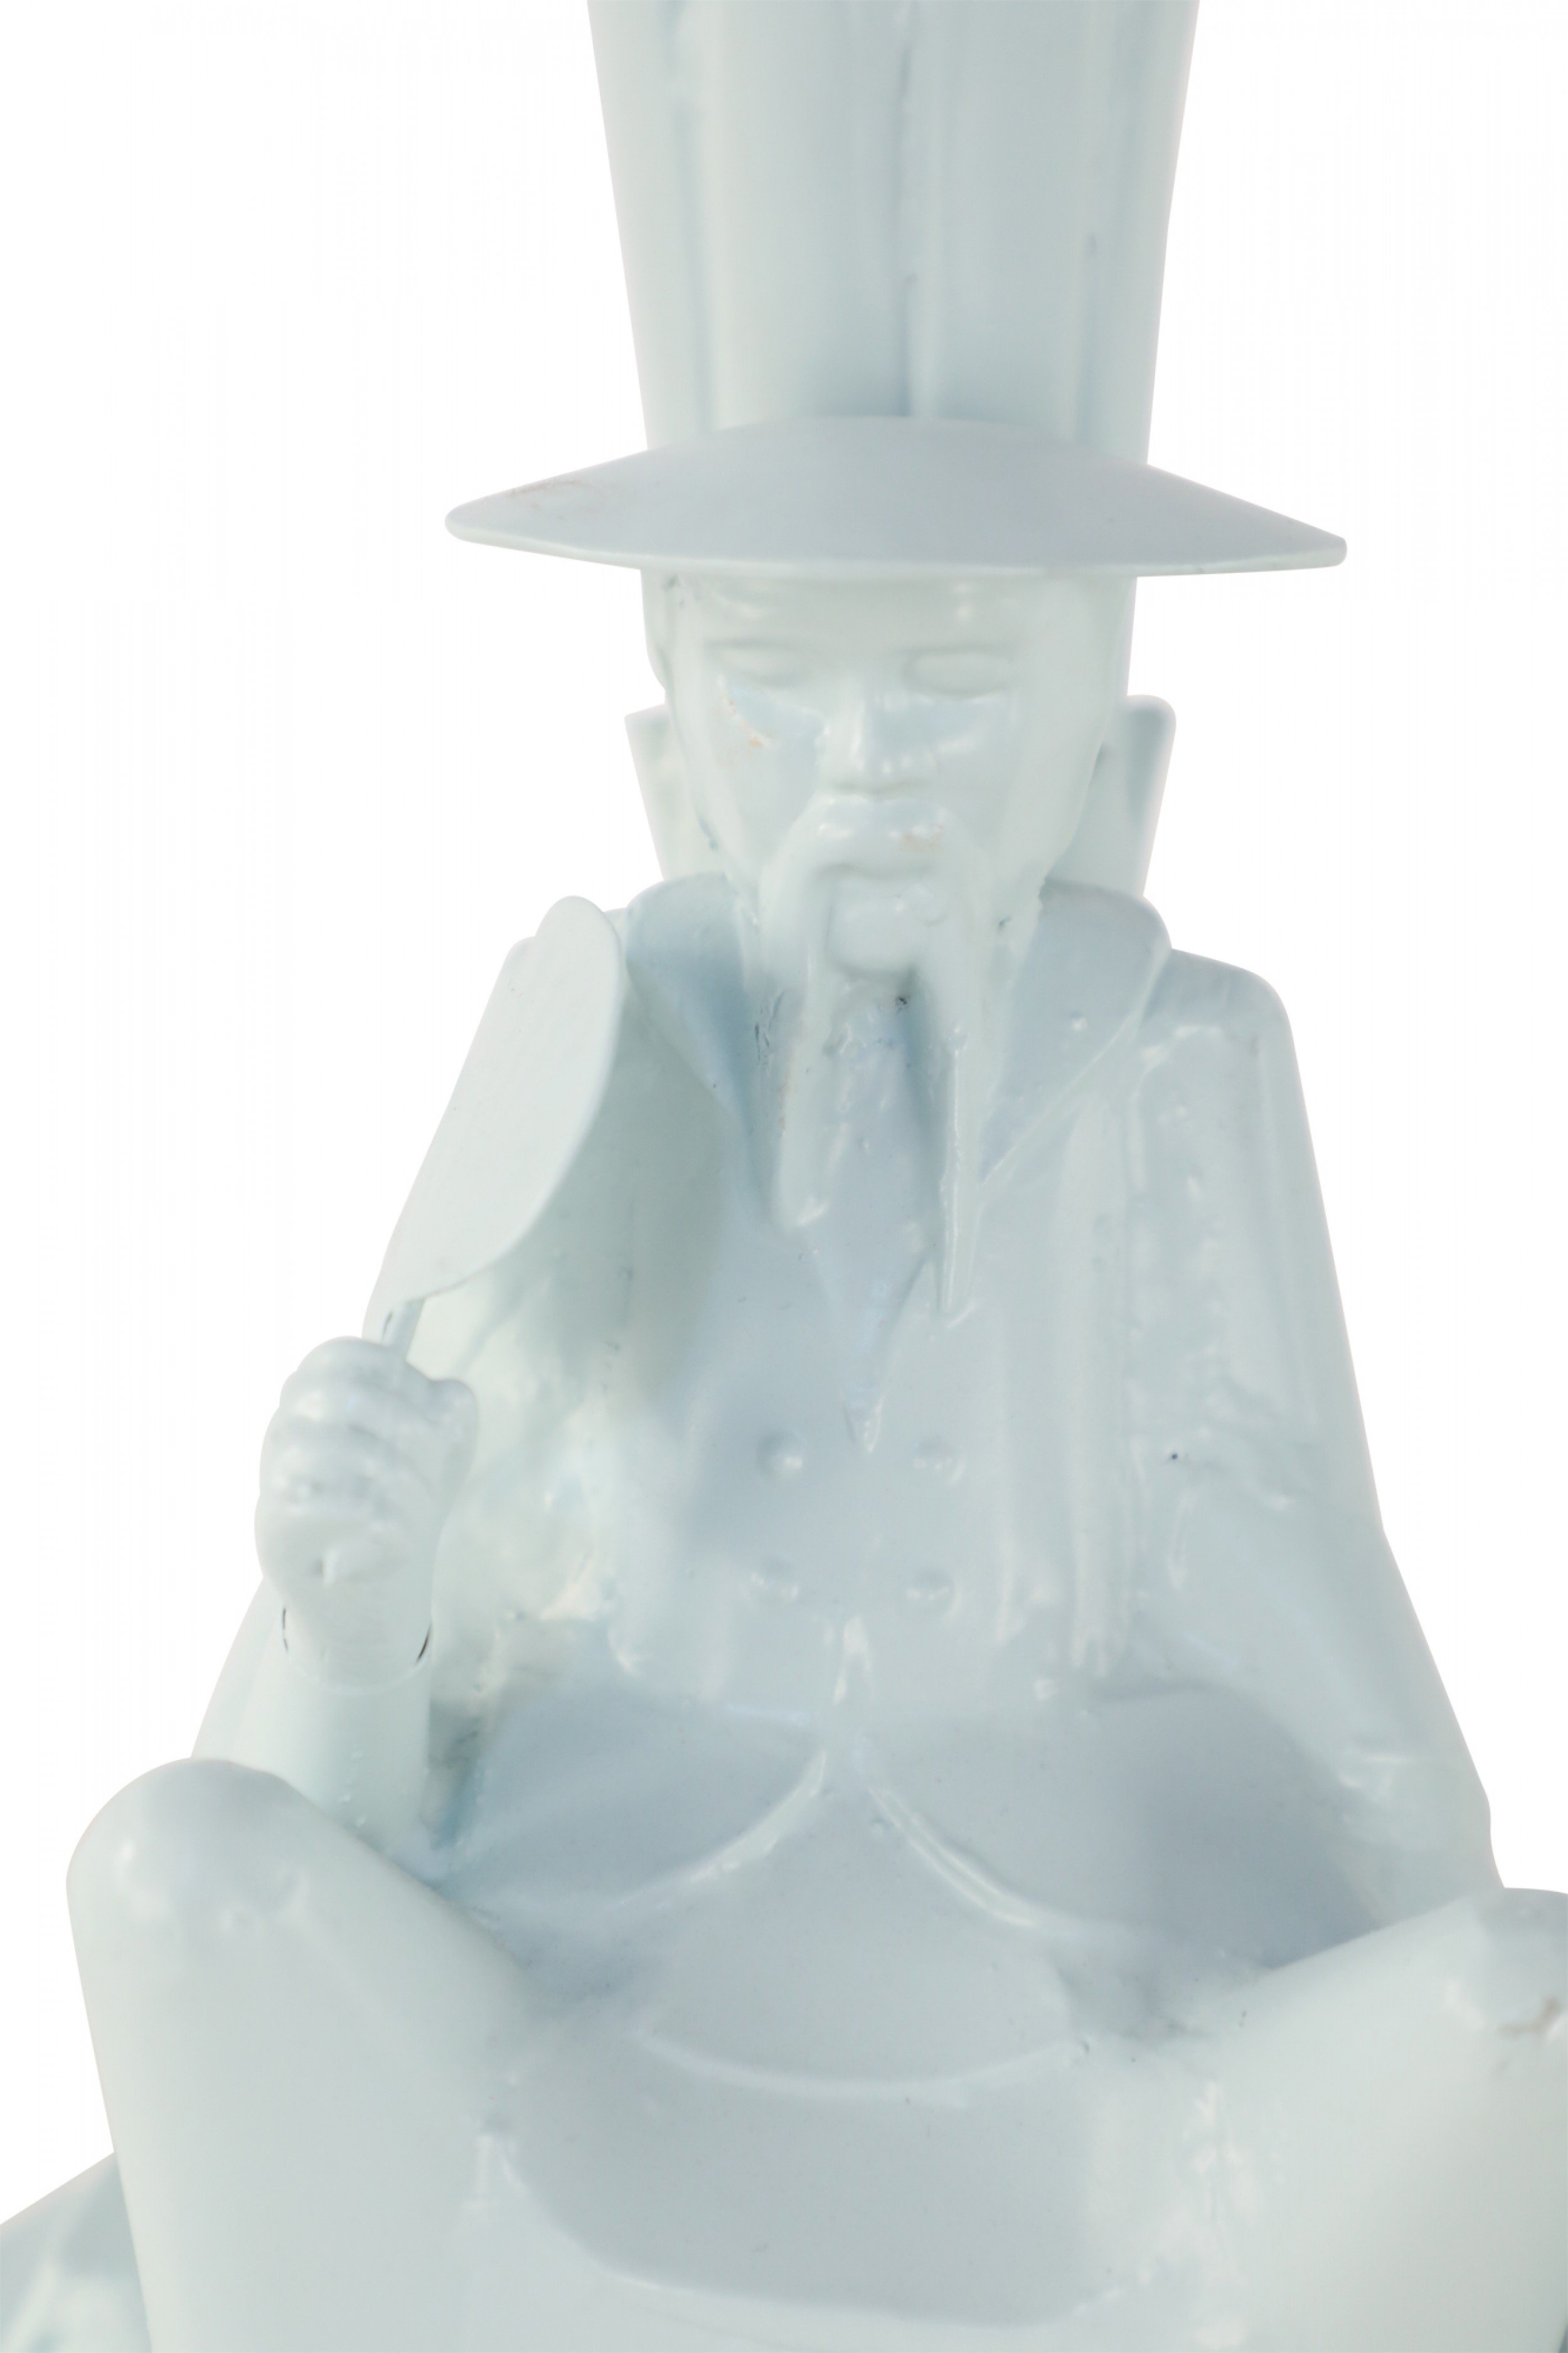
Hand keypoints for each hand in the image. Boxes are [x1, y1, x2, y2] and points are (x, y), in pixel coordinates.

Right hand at [255, 1338, 475, 1686]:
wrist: (373, 1576)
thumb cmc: (403, 1493)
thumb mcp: (442, 1446)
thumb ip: (451, 1409)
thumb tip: (446, 1399)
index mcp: (320, 1397)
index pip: (335, 1356)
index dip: (388, 1372)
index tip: (430, 1406)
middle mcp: (288, 1428)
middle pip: (338, 1396)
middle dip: (403, 1425)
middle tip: (437, 1459)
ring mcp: (276, 1476)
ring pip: (325, 1448)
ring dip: (391, 1476)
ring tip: (423, 1508)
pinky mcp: (276, 1527)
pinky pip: (314, 1507)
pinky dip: (372, 1519)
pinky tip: (398, 1534)